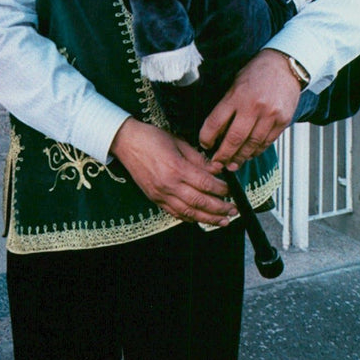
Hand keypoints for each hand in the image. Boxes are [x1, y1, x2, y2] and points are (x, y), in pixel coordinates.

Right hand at [110, 117, 236, 226]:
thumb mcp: (179, 142)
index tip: (231, 190)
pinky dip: (190, 218)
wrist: (126, 143)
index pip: (206, 184)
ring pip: (189, 213)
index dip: (221, 189)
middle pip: (200, 202)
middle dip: (220, 209)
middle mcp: (169, 185)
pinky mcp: (155, 199)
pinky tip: (200, 219)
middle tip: (233, 210)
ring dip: (208, 219)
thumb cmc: (152, 138)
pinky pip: (175, 214)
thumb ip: (199, 159)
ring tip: (223, 221)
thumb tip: (217, 170)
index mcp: (177, 168)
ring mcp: (161, 194)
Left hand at [198, 49, 300, 169]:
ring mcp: (270, 115)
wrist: (285, 66)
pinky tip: (249, 154)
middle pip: (234, 139)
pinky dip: (257, 151)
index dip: (207, 138)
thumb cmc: (256, 73)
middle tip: (217, 164)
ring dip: (240, 157)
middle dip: (223, 155)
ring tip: (232, 164)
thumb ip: (226, 106)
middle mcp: (253, 107)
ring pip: (252, 144)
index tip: (204, 145)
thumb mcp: (234, 84)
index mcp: (236, 96)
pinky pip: (267, 142)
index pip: (215, 122)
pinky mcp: (283, 121)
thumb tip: (215, 131)